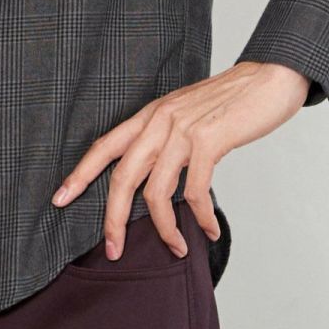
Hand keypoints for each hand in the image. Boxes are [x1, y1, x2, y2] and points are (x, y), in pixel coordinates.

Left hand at [50, 60, 309, 259]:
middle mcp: (160, 120)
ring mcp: (183, 130)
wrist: (268, 79)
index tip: (60, 198)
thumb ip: (167, 139)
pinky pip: (194, 191)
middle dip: (112, 218)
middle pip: (122, 177)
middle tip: (113, 249)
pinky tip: (209, 229)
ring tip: (176, 248)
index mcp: (151, 114)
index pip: (105, 145)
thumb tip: (155, 179)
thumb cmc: (230, 101)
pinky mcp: (208, 141)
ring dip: (164, 229)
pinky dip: (200, 217)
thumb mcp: (187, 114)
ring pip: (156, 192)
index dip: (80, 173)